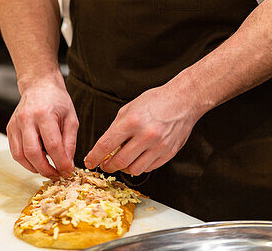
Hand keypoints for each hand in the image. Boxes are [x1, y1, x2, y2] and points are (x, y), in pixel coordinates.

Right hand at [7, 77, 77, 177]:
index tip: (68, 172)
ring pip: (20, 155)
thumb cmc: (57, 101)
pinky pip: (15, 151)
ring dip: (34, 168)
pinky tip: (37, 161)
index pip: (52, 145)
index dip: (61, 163)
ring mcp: (15, 123)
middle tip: (57, 175)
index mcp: (44, 114)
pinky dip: (25, 161)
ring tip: (47, 170)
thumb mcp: (71, 119)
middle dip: (46, 169)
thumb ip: (69, 143)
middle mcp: (26, 118)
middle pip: (33, 153)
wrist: (39, 85)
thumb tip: (67, 165)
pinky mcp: (10, 128)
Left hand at [84, 83, 202, 175]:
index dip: (94, 157)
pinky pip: (148, 168)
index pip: (106, 145)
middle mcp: (145, 135)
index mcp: (132, 121)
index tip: (89, 162)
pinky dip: (139, 166)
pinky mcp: (168, 153)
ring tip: (122, 161)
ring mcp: (158, 146)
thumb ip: (116, 129)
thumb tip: (104, 148)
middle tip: (105, 164)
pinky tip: (137, 158)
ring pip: (134, 169)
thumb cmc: (155, 102)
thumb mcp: (129, 109)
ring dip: (124, 168)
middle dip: (108, 166)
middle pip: (119, 162)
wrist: (182, 101)